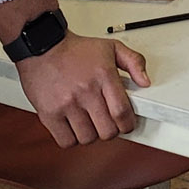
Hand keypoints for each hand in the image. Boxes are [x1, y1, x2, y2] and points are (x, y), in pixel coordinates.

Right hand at [16, 33, 149, 146]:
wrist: (43, 46)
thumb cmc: (75, 50)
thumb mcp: (111, 47)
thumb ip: (134, 62)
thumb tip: (145, 82)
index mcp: (104, 76)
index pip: (122, 112)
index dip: (128, 124)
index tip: (126, 124)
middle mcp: (86, 91)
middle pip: (107, 130)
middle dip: (111, 130)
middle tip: (107, 122)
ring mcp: (66, 104)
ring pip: (88, 138)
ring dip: (91, 134)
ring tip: (89, 122)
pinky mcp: (49, 114)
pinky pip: (66, 141)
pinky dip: (72, 139)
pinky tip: (73, 127)